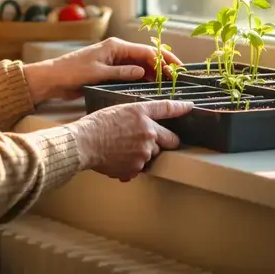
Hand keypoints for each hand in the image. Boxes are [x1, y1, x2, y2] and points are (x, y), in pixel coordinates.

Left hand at [23, 37, 182, 102]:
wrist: (52, 79)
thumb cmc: (71, 72)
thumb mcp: (97, 73)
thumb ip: (121, 72)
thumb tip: (142, 72)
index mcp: (115, 47)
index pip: (146, 51)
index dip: (163, 60)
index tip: (176, 69)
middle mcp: (117, 51)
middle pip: (146, 57)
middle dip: (163, 66)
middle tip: (177, 78)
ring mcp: (114, 61)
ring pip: (140, 66)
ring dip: (154, 74)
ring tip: (168, 85)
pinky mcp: (110, 71)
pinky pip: (131, 73)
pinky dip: (143, 79)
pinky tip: (150, 87)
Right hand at [66, 99, 193, 180]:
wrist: (84, 143)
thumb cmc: (96, 125)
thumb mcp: (119, 110)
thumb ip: (138, 117)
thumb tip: (149, 126)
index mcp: (142, 114)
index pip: (167, 108)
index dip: (181, 107)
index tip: (190, 106)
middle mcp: (148, 133)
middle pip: (171, 140)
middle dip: (167, 141)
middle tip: (154, 141)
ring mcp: (144, 152)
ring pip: (153, 154)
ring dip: (145, 153)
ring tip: (124, 149)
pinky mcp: (136, 168)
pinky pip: (140, 167)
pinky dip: (132, 165)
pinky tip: (118, 158)